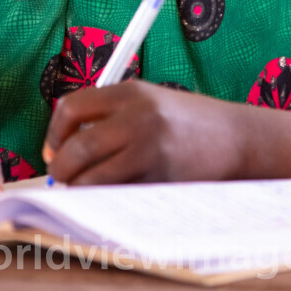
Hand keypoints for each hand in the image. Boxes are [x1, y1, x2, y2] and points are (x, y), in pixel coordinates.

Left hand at [43, 82, 244, 185]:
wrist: (236, 137)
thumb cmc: (186, 122)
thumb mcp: (149, 101)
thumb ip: (109, 114)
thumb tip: (60, 144)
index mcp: (131, 92)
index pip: (71, 108)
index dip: (53, 133)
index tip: (54, 149)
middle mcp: (139, 117)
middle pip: (77, 148)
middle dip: (61, 169)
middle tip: (61, 178)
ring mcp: (151, 150)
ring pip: (92, 179)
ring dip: (80, 189)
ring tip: (82, 189)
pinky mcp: (161, 179)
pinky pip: (117, 195)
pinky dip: (105, 199)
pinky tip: (110, 195)